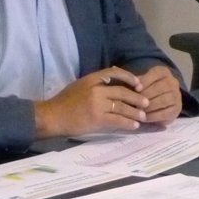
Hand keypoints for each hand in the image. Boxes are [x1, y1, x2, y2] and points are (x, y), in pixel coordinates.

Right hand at [32, 67, 148, 138]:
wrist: (52, 116)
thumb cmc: (64, 101)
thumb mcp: (79, 84)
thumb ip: (95, 82)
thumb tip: (114, 77)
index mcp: (91, 78)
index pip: (115, 73)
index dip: (130, 77)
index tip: (139, 84)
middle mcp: (96, 89)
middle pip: (122, 92)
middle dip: (137, 98)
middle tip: (146, 103)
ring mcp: (97, 104)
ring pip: (122, 107)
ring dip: (135, 112)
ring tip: (143, 116)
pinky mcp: (97, 118)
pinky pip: (117, 120)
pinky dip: (128, 123)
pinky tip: (134, 126)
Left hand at [134, 65, 182, 124]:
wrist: (157, 106)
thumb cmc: (146, 91)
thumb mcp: (141, 83)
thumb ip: (137, 83)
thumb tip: (133, 85)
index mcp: (164, 72)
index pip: (157, 73)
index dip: (146, 80)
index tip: (136, 89)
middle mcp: (173, 82)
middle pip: (161, 87)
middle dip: (147, 95)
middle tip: (136, 102)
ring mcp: (177, 96)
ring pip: (164, 100)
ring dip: (150, 106)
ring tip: (139, 110)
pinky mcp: (177, 109)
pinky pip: (166, 113)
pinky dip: (154, 116)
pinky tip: (145, 118)